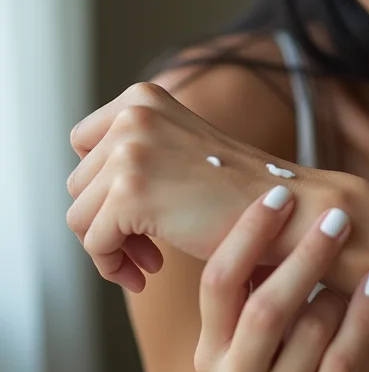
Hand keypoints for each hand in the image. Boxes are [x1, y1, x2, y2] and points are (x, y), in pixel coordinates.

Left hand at [66, 82, 351, 291]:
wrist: (287, 210)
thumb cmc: (238, 192)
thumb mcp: (181, 150)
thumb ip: (136, 152)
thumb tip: (82, 190)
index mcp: (144, 97)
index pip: (83, 143)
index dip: (101, 184)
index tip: (131, 213)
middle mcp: (132, 114)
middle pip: (79, 183)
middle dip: (107, 221)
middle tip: (146, 248)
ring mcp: (130, 150)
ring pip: (80, 216)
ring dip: (111, 247)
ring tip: (148, 261)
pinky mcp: (130, 192)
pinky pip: (94, 242)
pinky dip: (113, 265)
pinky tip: (147, 274)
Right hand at [195, 185, 368, 371]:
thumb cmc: (279, 363)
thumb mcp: (252, 331)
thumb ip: (256, 282)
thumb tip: (277, 195)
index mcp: (209, 352)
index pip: (218, 284)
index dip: (247, 235)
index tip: (279, 195)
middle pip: (266, 309)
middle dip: (305, 256)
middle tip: (336, 217)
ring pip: (311, 331)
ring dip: (339, 289)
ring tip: (359, 266)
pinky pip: (347, 359)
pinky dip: (365, 315)